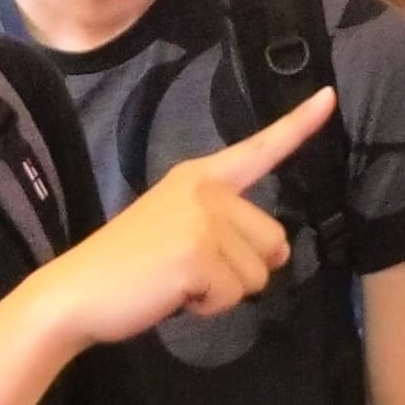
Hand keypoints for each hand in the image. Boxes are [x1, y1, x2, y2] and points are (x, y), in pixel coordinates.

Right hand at [33, 91, 334, 349]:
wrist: (74, 291)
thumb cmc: (127, 267)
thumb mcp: (178, 232)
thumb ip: (228, 231)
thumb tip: (279, 254)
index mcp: (199, 176)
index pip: (259, 148)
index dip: (299, 125)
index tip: (329, 96)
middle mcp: (205, 188)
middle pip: (274, 241)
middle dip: (242, 270)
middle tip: (188, 271)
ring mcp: (202, 219)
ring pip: (259, 274)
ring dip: (224, 293)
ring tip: (176, 281)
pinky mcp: (197, 254)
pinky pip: (234, 295)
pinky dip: (208, 307)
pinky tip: (172, 294)